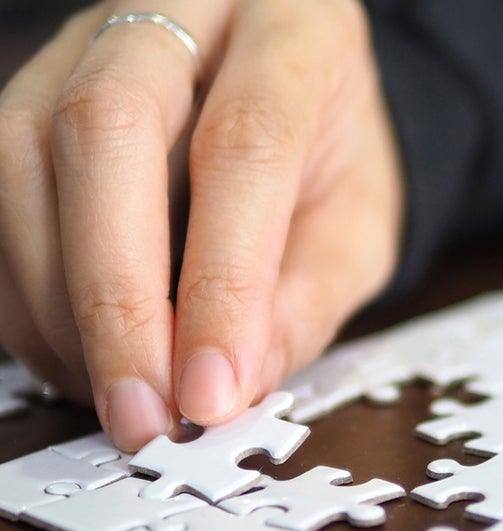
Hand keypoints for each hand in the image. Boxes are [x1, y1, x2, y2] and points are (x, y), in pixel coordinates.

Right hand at [0, 0, 401, 449]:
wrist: (294, 91)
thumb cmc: (334, 153)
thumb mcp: (361, 226)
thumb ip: (308, 297)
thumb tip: (234, 384)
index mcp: (294, 32)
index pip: (245, 146)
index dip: (221, 282)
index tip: (211, 392)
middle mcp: (182, 13)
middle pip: (106, 130)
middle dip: (115, 298)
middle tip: (144, 412)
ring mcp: (90, 44)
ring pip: (26, 157)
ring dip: (61, 306)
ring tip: (121, 395)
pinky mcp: (34, 96)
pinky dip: (29, 295)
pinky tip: (81, 354)